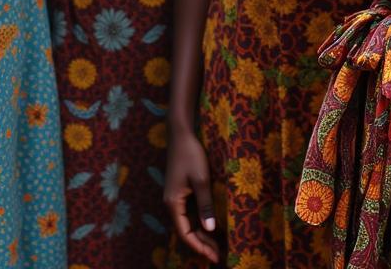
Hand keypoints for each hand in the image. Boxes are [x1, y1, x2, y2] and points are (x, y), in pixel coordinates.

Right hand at [164, 127, 218, 263]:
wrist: (181, 133)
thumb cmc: (191, 154)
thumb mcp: (201, 180)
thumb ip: (205, 205)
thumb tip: (210, 230)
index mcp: (173, 202)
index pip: (185, 233)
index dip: (199, 247)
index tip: (214, 257)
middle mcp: (171, 203)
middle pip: (185, 230)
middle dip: (201, 244)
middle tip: (219, 255)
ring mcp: (175, 196)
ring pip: (187, 222)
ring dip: (201, 234)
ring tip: (217, 245)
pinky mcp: (180, 190)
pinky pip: (188, 213)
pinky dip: (199, 222)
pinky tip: (210, 225)